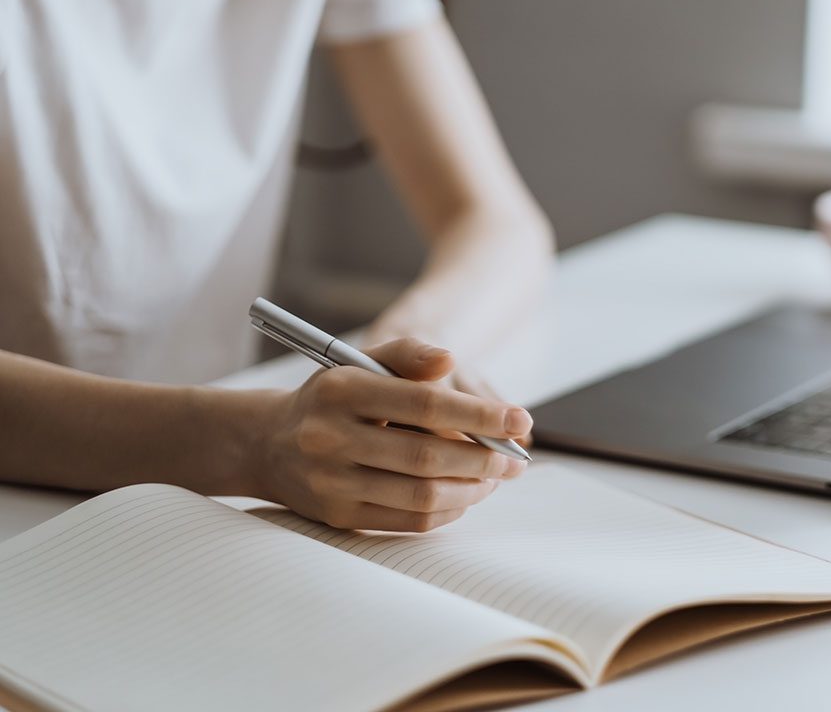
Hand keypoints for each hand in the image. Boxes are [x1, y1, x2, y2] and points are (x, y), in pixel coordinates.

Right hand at [254, 337, 530, 531]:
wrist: (267, 443)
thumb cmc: (334, 397)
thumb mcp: (362, 362)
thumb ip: (409, 354)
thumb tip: (450, 361)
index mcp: (343, 390)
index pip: (425, 404)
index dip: (480, 414)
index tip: (520, 419)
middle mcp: (331, 437)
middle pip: (427, 456)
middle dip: (484, 459)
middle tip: (515, 458)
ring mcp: (332, 482)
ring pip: (421, 494)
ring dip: (472, 488)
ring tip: (496, 476)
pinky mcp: (338, 516)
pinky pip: (407, 521)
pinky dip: (448, 510)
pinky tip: (466, 495)